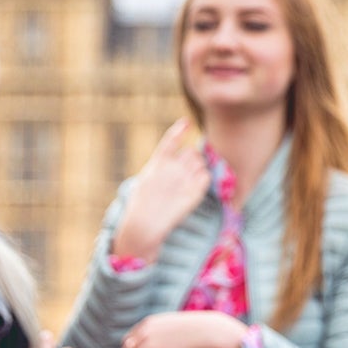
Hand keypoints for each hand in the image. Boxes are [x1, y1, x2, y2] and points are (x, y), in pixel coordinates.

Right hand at [110, 119, 211, 261]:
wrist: (144, 224)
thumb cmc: (141, 206)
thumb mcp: (146, 180)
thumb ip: (161, 168)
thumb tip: (175, 161)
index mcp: (158, 162)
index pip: (171, 139)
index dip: (179, 130)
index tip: (186, 123)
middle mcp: (173, 166)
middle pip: (192, 152)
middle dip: (192, 159)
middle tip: (186, 172)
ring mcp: (184, 178)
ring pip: (201, 163)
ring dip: (198, 169)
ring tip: (187, 183)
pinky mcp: (194, 192)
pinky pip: (206, 177)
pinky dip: (203, 180)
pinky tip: (195, 189)